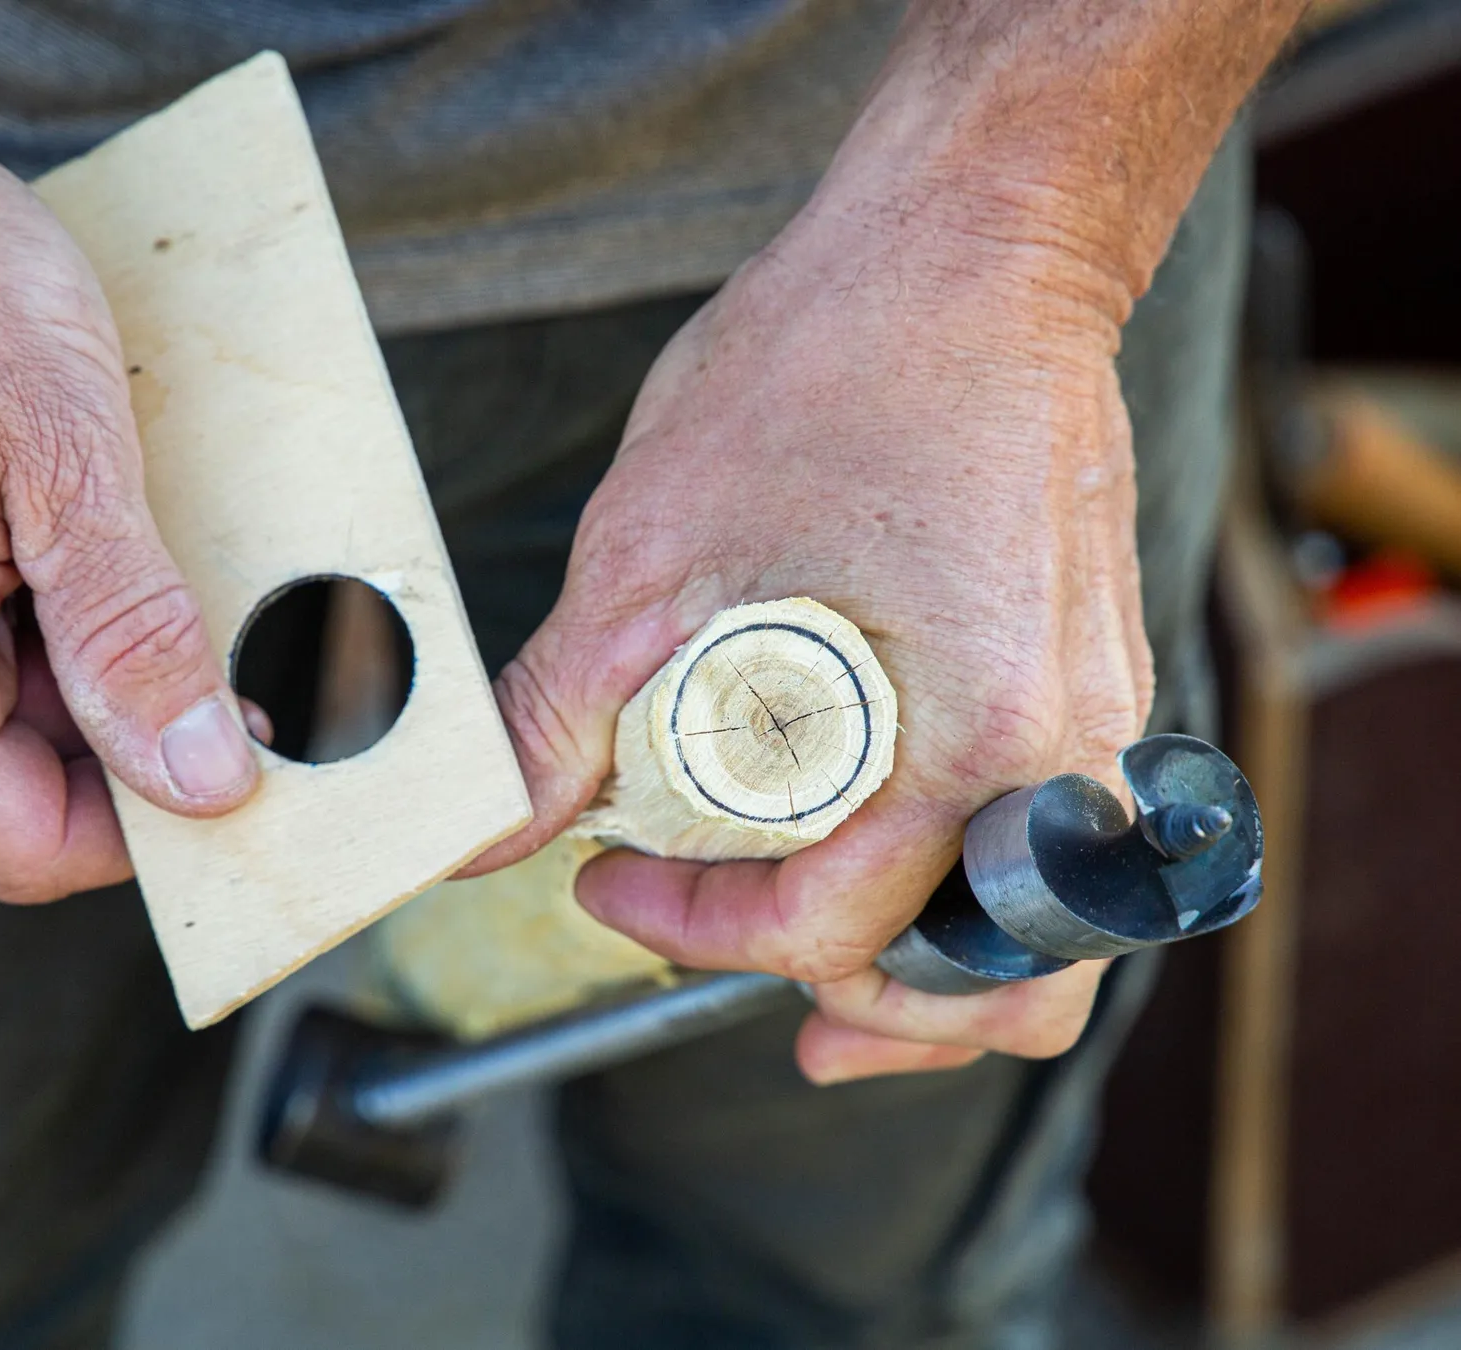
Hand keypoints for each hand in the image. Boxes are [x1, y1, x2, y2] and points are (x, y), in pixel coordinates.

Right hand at [0, 37, 259, 902]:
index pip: (23, 843)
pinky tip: (100, 535)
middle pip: (15, 775)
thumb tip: (198, 775)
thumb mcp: (63, 457)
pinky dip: (48, 606)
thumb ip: (131, 633)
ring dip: (98, 659)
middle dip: (136, 731)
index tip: (245, 772)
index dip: (147, 831)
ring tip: (165, 568)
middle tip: (239, 660)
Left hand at [473, 163, 1153, 1081]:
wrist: (974, 239)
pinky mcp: (1090, 668)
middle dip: (858, 1007)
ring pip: (1049, 932)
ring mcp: (1100, 710)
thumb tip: (474, 828)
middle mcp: (1069, 746)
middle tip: (737, 977)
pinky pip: (1052, 837)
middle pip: (988, 975)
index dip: (693, 929)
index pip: (834, 923)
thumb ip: (559, 712)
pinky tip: (896, 868)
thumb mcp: (656, 547)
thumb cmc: (840, 356)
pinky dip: (972, 891)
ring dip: (939, 982)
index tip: (604, 879)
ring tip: (839, 997)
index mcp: (977, 731)